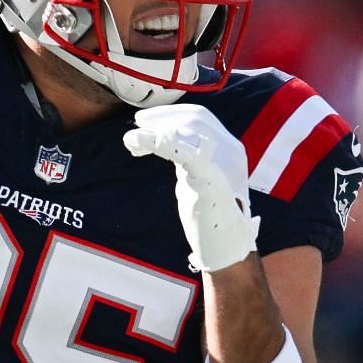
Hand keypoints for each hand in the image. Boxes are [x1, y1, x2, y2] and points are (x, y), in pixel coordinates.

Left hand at [123, 105, 258, 273]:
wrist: (225, 247)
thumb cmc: (209, 217)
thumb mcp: (197, 178)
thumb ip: (187, 158)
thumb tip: (162, 142)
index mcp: (229, 149)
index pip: (201, 118)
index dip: (172, 114)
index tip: (146, 120)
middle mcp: (230, 151)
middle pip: (195, 118)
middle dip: (162, 117)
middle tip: (137, 124)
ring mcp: (223, 164)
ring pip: (187, 131)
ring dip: (155, 131)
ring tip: (132, 139)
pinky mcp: (211, 178)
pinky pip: (183, 151)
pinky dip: (158, 142)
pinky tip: (139, 142)